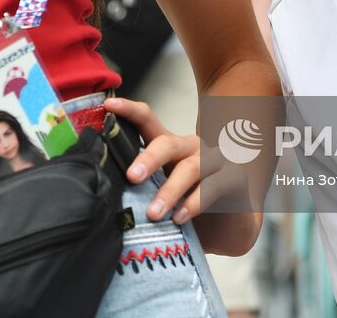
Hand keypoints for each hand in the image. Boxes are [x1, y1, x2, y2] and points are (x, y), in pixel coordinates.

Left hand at [103, 96, 259, 255]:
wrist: (230, 230)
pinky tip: (181, 217)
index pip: (147, 122)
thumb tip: (102, 204)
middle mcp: (191, 149)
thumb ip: (139, 195)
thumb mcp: (160, 200)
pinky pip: (214, 186)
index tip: (108, 105)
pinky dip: (195, 202)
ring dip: (170, 190)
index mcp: (169, 148)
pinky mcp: (234, 178)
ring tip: (154, 213)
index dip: (129, 111)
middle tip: (132, 176)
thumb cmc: (189, 211)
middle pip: (167, 143)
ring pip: (190, 167)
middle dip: (149, 158)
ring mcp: (215, 161)